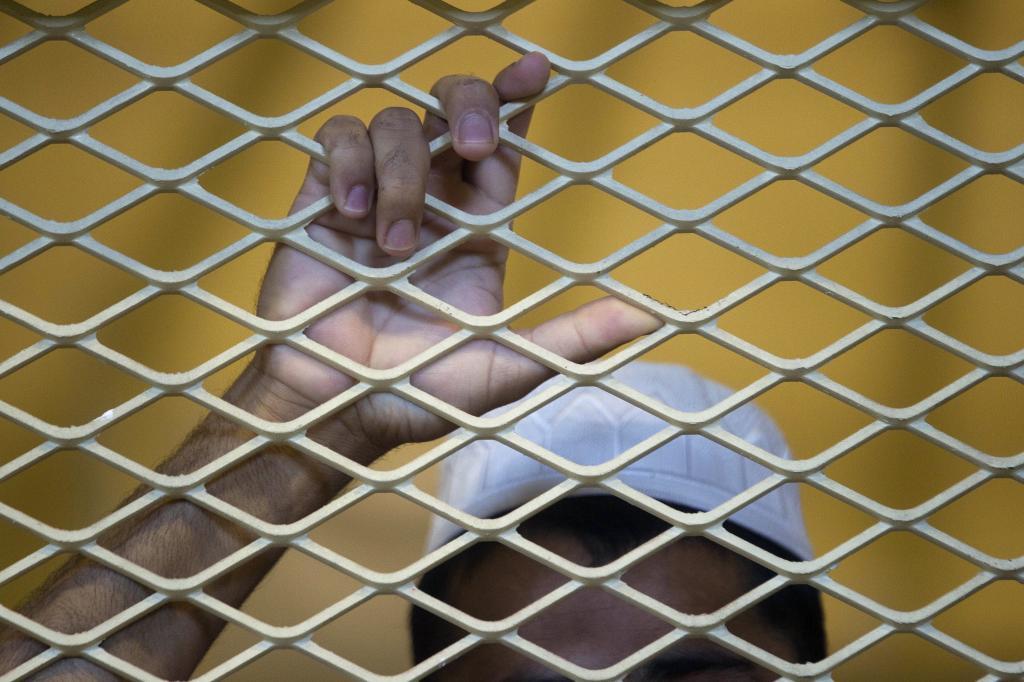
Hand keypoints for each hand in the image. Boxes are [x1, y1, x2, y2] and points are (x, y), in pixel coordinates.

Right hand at [254, 53, 660, 455]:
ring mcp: (377, 193)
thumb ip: (573, 339)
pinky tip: (350, 213)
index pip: (505, 145)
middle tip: (470, 145)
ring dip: (402, 172)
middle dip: (468, 104)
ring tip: (394, 244)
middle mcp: (433, 200)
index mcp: (480, 228)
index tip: (535, 68)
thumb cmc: (421, 393)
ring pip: (398, 122)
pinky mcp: (323, 197)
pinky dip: (349, 161)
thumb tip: (649, 317)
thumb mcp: (509, 367)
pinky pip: (339, 138)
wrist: (338, 408)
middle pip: (454, 106)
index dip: (517, 98)